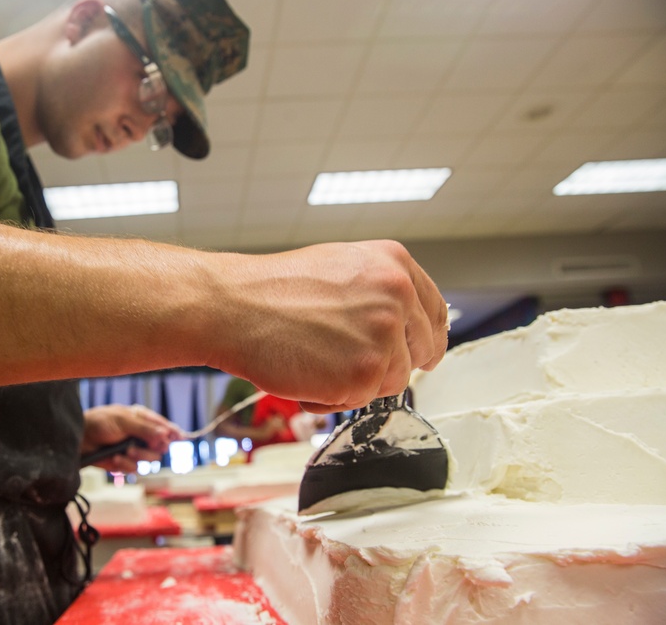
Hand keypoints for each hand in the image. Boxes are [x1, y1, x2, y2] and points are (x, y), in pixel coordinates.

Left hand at [81, 404, 182, 472]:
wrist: (79, 439)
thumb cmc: (99, 423)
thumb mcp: (123, 421)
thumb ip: (145, 429)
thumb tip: (165, 434)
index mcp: (140, 418)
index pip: (162, 426)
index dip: (172, 432)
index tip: (180, 438)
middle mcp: (139, 434)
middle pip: (160, 446)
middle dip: (152, 448)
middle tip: (147, 447)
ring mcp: (132, 449)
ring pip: (149, 460)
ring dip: (138, 456)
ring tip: (125, 451)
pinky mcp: (123, 463)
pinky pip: (134, 469)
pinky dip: (124, 464)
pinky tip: (113, 458)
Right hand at [212, 240, 447, 412]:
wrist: (232, 306)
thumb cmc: (271, 290)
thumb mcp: (340, 267)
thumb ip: (379, 291)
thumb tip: (402, 325)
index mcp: (394, 264)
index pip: (433, 312)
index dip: (424, 337)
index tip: (420, 351)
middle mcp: (398, 295)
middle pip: (419, 351)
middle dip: (387, 363)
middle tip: (344, 360)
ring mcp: (385, 335)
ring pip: (392, 381)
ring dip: (356, 382)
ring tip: (313, 359)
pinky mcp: (366, 374)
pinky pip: (359, 401)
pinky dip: (330, 397)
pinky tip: (303, 373)